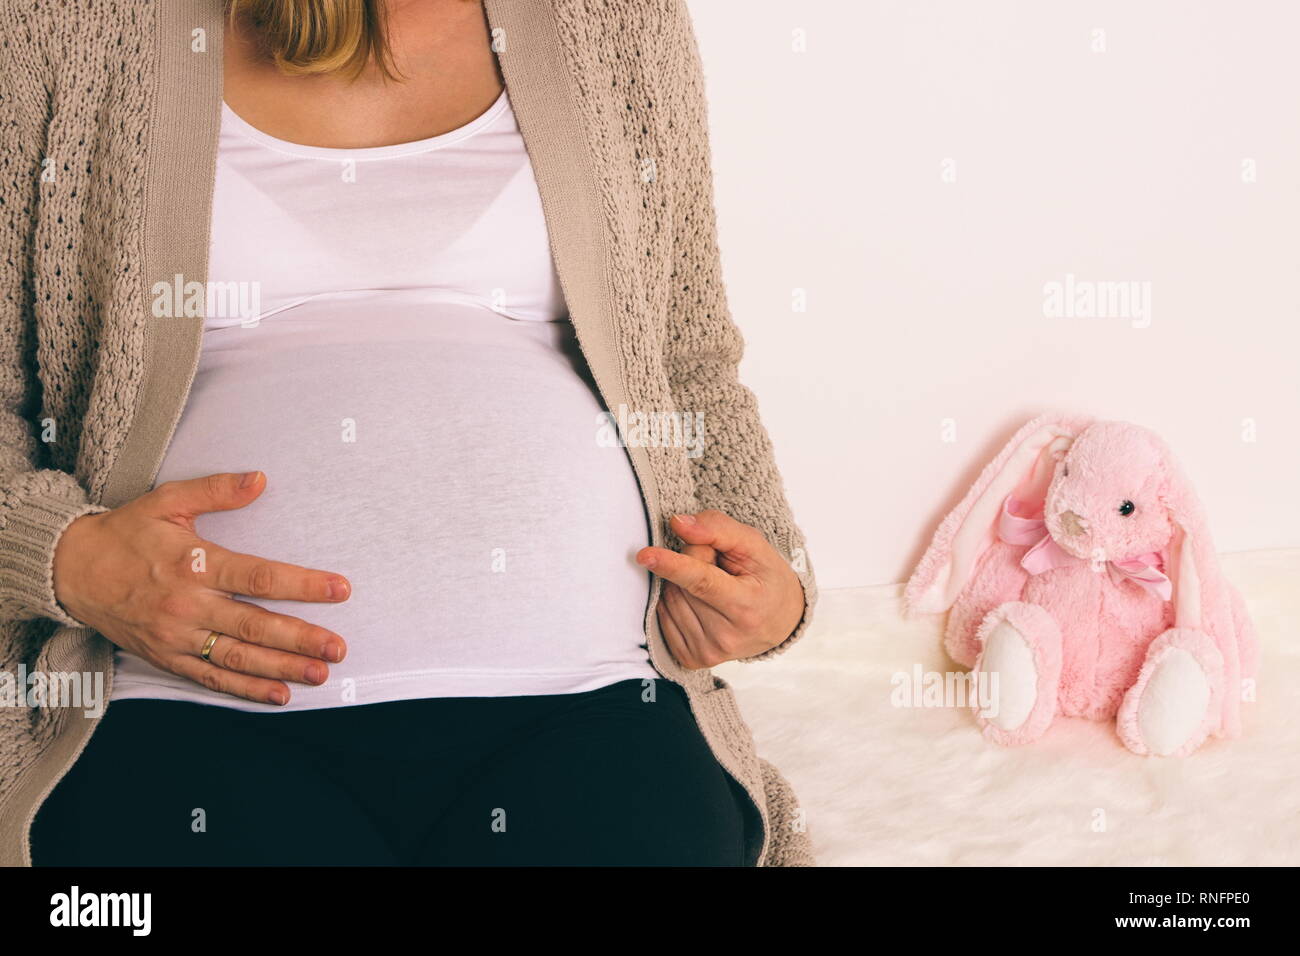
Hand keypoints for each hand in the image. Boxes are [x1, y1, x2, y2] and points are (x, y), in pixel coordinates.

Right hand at [51, 471, 350, 705]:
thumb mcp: (167, 500)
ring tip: (319, 673)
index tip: (339, 589)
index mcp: (194, 564)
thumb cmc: (125, 533)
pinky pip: (212, 678)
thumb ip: (216, 491)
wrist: (69, 571)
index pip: (258, 576)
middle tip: (337, 647)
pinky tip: (278, 694)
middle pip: (254, 625)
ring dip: (281, 668)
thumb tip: (260, 479)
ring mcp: (176, 636)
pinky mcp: (166, 658)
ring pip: (237, 657)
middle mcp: (187, 605)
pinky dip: (246, 689)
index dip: (302, 585)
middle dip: (300, 638)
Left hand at [635, 510, 804, 668]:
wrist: (780, 622)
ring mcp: (707, 651)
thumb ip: (718, 529)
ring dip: (681, 585)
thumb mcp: (754, 545)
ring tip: (713, 588)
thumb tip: (677, 524)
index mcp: (747, 606)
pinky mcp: (691, 659)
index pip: (702, 582)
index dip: (672, 565)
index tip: (644, 555)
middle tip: (717, 568)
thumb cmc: (766, 578)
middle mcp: (726, 635)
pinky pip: (663, 618)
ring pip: (668, 600)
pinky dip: (675, 602)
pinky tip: (699, 604)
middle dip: (690, 565)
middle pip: (681, 586)